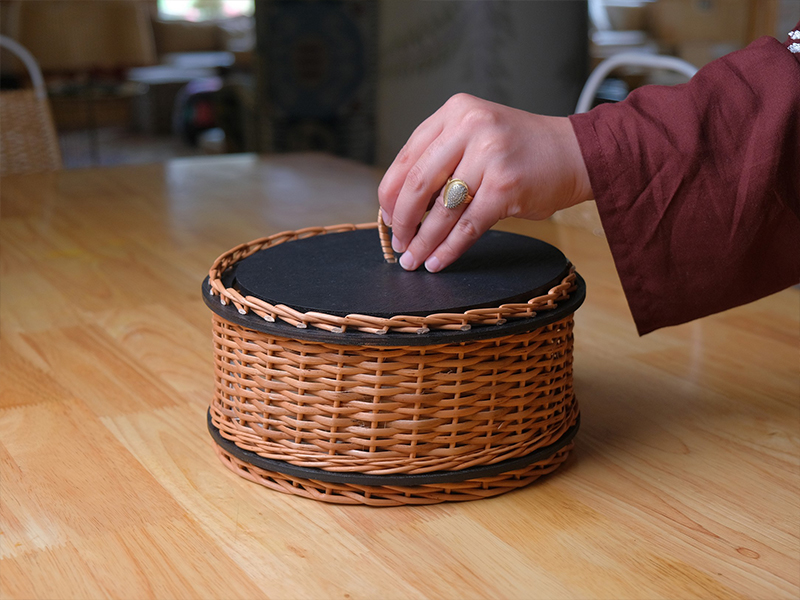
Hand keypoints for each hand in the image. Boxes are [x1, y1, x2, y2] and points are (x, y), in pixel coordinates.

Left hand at [378, 93, 592, 271]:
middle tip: (399, 243)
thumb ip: (442, 157)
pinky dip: (449, 249)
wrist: (575, 153)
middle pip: (417, 183)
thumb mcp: (477, 136)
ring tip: (414, 259)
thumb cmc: (521, 150)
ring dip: (423, 241)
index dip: (390, 195)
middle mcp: (470, 128)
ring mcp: (489, 156)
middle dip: (402, 221)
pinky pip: (467, 226)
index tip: (387, 218)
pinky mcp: (506, 187)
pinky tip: (438, 261)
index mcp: (455, 112)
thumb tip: (402, 206)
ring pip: (442, 209)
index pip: (406, 157)